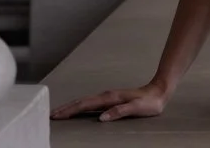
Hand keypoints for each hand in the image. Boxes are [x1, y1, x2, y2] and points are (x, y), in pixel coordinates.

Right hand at [50, 80, 169, 122]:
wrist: (158, 91)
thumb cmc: (149, 102)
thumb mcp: (137, 108)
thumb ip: (120, 112)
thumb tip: (102, 117)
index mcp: (110, 98)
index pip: (85, 104)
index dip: (70, 110)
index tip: (57, 115)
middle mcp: (106, 96)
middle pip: (81, 102)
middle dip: (65, 108)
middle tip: (51, 115)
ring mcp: (108, 97)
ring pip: (85, 102)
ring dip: (71, 107)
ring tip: (59, 113)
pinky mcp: (110, 100)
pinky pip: (91, 104)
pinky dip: (80, 107)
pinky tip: (77, 111)